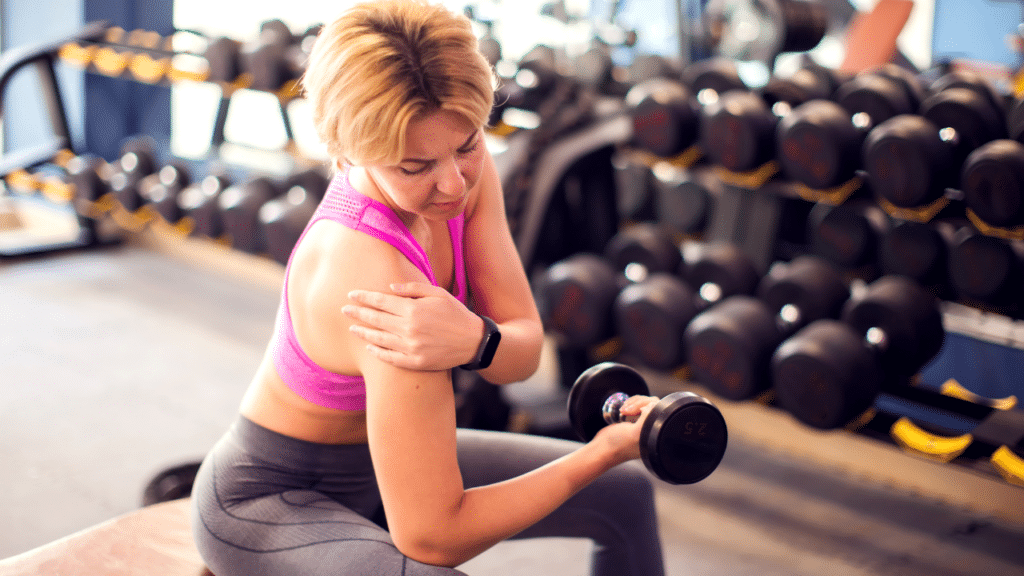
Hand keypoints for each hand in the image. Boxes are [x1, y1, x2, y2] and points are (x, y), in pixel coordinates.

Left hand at [342, 282, 483, 370]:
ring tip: (352, 328)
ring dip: (363, 332)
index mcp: (414, 309)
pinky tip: (369, 347)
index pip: (381, 301)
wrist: (473, 341)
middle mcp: (409, 328)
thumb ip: (413, 288)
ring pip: (379, 339)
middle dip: (357, 313)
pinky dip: (377, 352)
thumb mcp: (438, 293)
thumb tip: (389, 287)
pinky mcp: (415, 362)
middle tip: (344, 310)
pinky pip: (390, 357)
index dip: (364, 297)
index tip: (351, 295)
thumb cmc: (455, 313)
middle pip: (376, 319)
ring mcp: (411, 347)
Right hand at [592, 395, 660, 463]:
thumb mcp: (635, 434)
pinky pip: (636, 405)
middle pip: (652, 404)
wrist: (601, 448)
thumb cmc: (617, 445)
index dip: (647, 406)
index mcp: (655, 434)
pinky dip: (629, 404)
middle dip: (637, 404)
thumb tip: (654, 405)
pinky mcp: (633, 419)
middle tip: (625, 412)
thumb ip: (647, 420)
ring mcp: (642, 423)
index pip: (660, 411)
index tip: (636, 412)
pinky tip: (622, 411)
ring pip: (643, 403)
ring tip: (622, 412)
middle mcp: (651, 428)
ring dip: (632, 403)